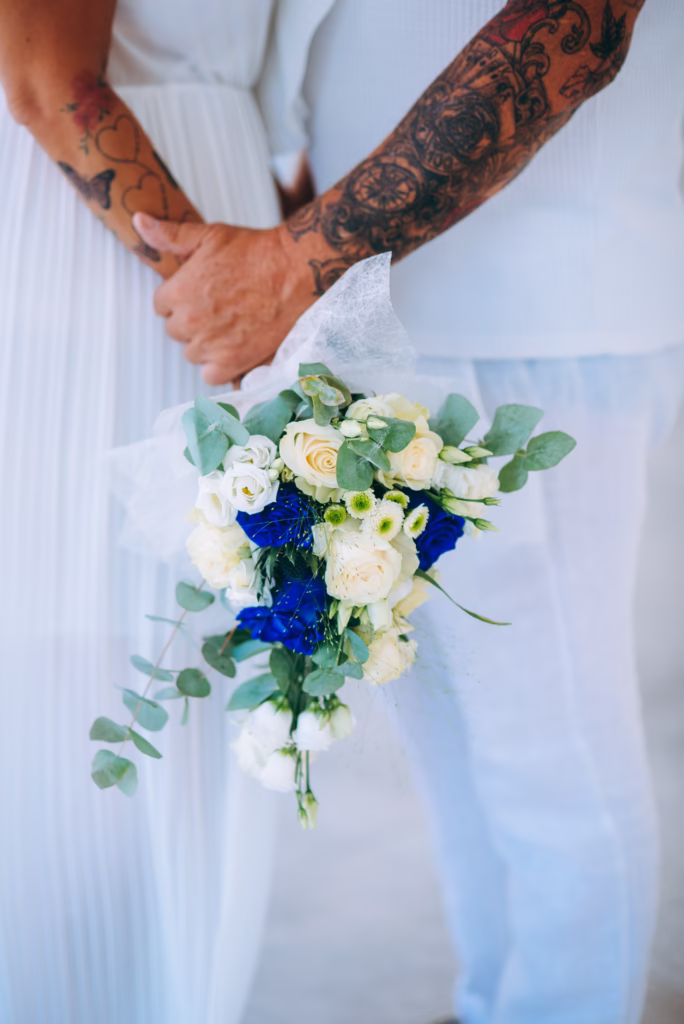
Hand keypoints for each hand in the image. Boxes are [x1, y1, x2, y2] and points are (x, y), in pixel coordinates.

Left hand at [133, 213, 314, 385]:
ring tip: (227, 326)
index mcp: (179, 292)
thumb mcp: (209, 235)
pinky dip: (219, 366)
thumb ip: (170, 235)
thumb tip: (139, 221)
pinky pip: (211, 375)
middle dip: (191, 320)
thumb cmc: (255, 251)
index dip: (179, 298)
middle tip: (217, 307)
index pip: (161, 305)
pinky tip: (231, 350)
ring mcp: (212, 344)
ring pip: (192, 353)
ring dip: (205, 343)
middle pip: (176, 331)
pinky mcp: (234, 362)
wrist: (294, 272)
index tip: (198, 293)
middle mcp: (191, 321)